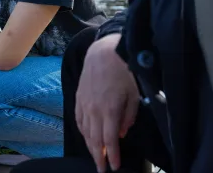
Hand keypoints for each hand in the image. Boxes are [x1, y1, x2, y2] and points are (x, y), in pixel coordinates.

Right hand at [75, 33, 138, 172]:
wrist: (103, 53)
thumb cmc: (123, 72)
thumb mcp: (134, 95)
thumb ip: (129, 116)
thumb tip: (122, 132)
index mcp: (109, 110)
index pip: (109, 140)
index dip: (112, 156)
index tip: (114, 166)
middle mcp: (94, 110)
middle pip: (95, 140)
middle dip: (98, 157)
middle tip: (101, 169)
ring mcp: (84, 104)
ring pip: (85, 132)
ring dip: (90, 146)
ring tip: (95, 156)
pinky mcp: (79, 98)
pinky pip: (78, 120)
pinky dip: (82, 132)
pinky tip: (86, 137)